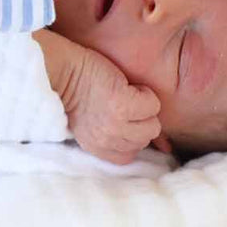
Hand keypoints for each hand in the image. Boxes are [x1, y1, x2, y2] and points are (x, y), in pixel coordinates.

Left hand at [64, 42, 162, 164]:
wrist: (60, 71)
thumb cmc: (77, 91)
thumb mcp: (96, 125)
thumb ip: (122, 138)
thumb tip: (166, 148)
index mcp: (97, 148)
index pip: (130, 155)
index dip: (132, 135)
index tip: (124, 119)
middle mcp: (107, 140)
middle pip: (145, 139)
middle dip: (140, 119)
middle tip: (124, 103)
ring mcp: (115, 123)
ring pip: (152, 125)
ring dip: (145, 107)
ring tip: (127, 94)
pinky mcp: (122, 104)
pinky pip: (152, 104)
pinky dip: (145, 92)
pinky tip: (127, 85)